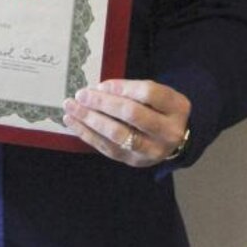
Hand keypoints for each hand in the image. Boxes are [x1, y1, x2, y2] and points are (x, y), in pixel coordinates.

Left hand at [62, 79, 190, 167]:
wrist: (173, 140)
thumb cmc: (159, 109)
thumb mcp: (156, 94)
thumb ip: (132, 90)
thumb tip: (99, 90)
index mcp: (176, 108)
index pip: (149, 94)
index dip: (123, 87)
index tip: (101, 84)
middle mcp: (168, 132)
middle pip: (132, 114)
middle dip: (102, 103)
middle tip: (80, 95)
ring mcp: (152, 151)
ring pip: (117, 135)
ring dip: (89, 120)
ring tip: (70, 108)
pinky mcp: (135, 162)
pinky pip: (108, 149)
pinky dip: (87, 134)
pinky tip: (74, 122)